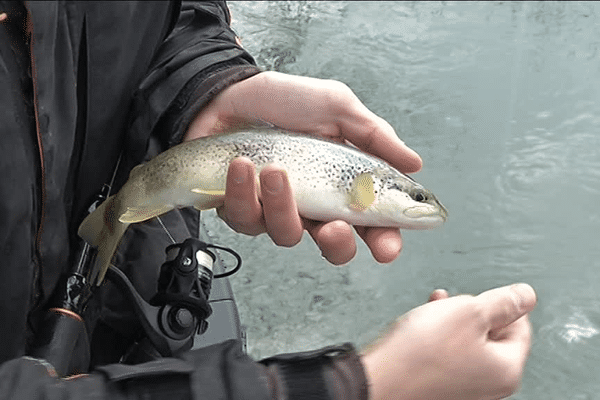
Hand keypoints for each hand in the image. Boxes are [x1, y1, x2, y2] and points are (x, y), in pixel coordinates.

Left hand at [184, 71, 421, 263]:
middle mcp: (313, 204)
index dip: (383, 240)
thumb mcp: (336, 107)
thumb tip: (415, 164)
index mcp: (342, 184)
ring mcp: (276, 209)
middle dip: (337, 244)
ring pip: (286, 235)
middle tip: (333, 227)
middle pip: (333, 246)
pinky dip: (244, 193)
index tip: (386, 248)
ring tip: (275, 170)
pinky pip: (246, 219)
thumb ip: (374, 136)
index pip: (371, 222)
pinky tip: (242, 166)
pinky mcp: (241, 208)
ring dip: (283, 205)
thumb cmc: (285, 100)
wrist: (227, 92)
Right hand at [361, 283, 536, 399]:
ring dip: (451, 321)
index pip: (521, 326)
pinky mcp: (440, 387)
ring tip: (432, 312)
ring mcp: (464, 389)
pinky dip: (438, 338)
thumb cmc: (420, 352)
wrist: (381, 379)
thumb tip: (526, 295)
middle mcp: (489, 385)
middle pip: (493, 335)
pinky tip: (421, 328)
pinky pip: (448, 356)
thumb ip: (504, 302)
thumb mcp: (469, 312)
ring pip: (467, 343)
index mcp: (506, 369)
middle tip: (452, 305)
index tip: (477, 296)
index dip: (498, 304)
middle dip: (471, 312)